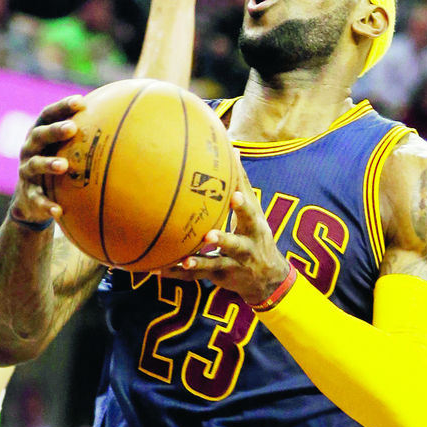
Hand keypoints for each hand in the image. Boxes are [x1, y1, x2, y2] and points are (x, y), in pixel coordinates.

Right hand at [8, 96, 84, 228]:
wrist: (29, 200)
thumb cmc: (54, 164)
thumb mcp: (62, 149)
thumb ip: (81, 136)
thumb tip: (121, 120)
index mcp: (39, 134)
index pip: (47, 115)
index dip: (62, 107)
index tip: (80, 101)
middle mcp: (29, 149)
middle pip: (39, 136)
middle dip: (54, 131)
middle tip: (72, 128)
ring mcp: (27, 172)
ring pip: (35, 165)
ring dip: (48, 164)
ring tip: (63, 166)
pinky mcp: (28, 194)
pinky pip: (37, 199)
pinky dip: (46, 205)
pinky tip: (58, 211)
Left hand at [166, 154, 289, 306]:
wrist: (267, 277)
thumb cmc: (256, 234)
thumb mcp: (255, 211)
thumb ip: (242, 182)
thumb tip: (234, 148)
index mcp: (254, 228)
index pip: (250, 215)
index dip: (243, 207)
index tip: (234, 197)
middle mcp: (245, 248)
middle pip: (234, 244)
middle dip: (223, 240)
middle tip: (209, 235)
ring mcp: (232, 265)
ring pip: (214, 264)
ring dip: (199, 262)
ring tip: (184, 260)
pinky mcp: (219, 277)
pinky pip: (196, 276)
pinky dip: (178, 273)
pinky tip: (159, 270)